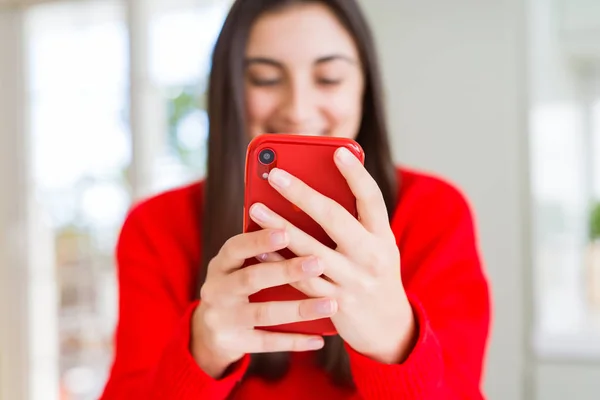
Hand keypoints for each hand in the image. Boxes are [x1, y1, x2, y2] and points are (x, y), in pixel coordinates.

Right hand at [191, 229, 337, 377]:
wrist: (208, 332)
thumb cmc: (237, 287)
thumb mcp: (238, 268)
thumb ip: (262, 252)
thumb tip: (302, 228)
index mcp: (220, 265)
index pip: (236, 248)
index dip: (259, 241)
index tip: (286, 231)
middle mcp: (216, 291)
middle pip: (251, 279)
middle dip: (286, 271)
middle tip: (318, 263)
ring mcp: (222, 320)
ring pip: (263, 313)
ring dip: (299, 309)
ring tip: (330, 305)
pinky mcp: (232, 344)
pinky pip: (268, 343)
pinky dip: (295, 341)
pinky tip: (319, 339)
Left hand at [249, 147, 416, 363]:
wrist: (389, 327)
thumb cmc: (376, 273)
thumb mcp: (378, 245)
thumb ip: (357, 221)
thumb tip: (317, 189)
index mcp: (383, 237)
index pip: (372, 199)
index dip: (356, 174)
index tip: (338, 152)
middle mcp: (370, 256)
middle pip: (335, 218)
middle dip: (302, 194)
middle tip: (276, 175)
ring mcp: (352, 281)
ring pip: (310, 251)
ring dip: (280, 228)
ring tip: (256, 207)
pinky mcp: (333, 303)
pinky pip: (300, 281)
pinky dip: (279, 263)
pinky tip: (260, 248)